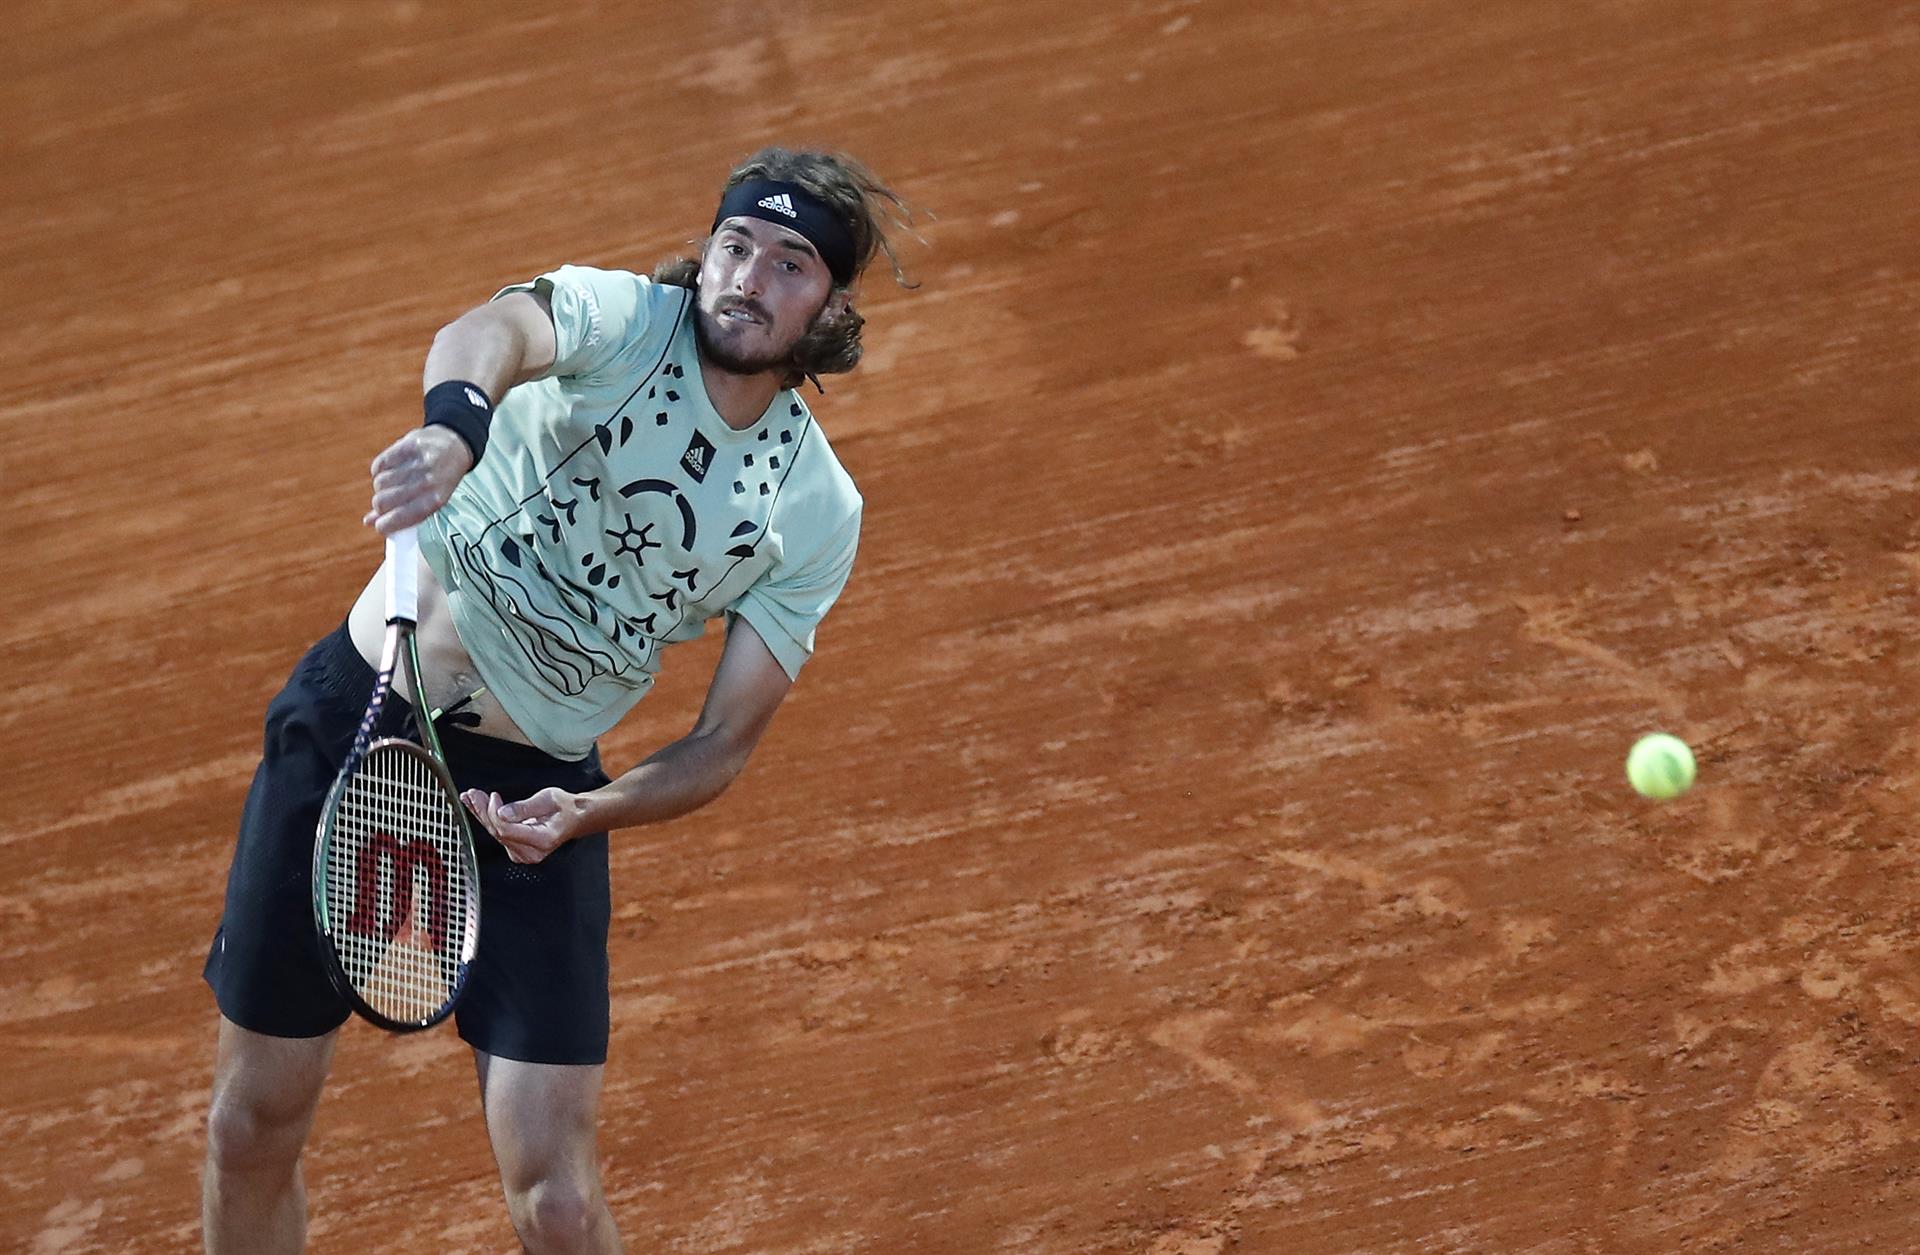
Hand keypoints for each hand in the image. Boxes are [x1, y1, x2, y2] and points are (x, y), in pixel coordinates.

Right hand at [364, 426, 474, 534]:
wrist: (455, 447)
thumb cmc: (438, 481)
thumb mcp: (428, 500)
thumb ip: (400, 513)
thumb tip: (368, 522)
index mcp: (435, 501)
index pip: (399, 518)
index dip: (384, 525)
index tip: (379, 525)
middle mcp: (428, 482)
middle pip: (382, 501)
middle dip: (380, 505)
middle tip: (385, 501)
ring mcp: (419, 463)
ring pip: (379, 483)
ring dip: (381, 486)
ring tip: (391, 484)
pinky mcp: (409, 446)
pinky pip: (380, 464)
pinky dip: (380, 469)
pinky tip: (389, 469)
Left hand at [461, 786, 586, 863]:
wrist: (574, 818)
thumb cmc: (564, 807)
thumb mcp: (548, 799)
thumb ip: (524, 807)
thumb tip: (501, 812)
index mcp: (542, 840)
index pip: (507, 830)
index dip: (494, 813)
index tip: (493, 796)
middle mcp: (531, 852)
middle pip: (498, 832)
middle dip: (483, 811)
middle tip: (472, 794)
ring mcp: (523, 854)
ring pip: (495, 833)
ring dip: (481, 814)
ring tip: (470, 797)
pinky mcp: (517, 851)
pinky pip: (498, 835)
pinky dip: (487, 820)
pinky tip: (476, 808)